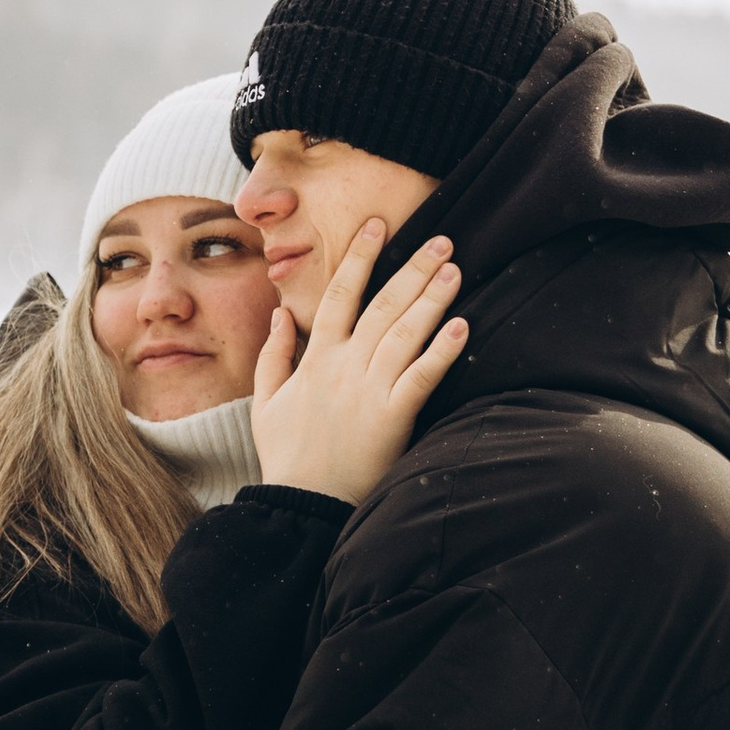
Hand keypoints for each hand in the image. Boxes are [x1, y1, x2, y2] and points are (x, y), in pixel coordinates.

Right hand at [250, 224, 465, 504]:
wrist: (303, 503)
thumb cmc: (287, 455)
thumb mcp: (266, 401)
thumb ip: (275, 353)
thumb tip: (282, 313)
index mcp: (317, 359)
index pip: (339, 294)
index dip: (359, 258)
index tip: (377, 226)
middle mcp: (345, 366)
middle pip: (383, 305)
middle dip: (412, 268)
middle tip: (442, 239)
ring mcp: (370, 391)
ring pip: (406, 333)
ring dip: (432, 298)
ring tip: (454, 269)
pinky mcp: (393, 418)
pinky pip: (422, 377)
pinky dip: (442, 350)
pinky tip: (462, 326)